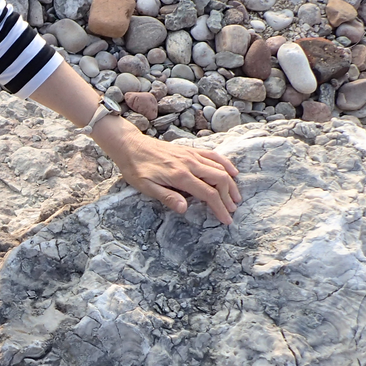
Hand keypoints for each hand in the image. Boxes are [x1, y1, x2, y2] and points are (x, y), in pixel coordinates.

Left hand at [100, 121, 241, 225]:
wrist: (130, 145)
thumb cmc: (135, 168)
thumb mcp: (145, 187)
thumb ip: (167, 197)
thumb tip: (184, 209)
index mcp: (180, 176)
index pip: (208, 194)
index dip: (219, 208)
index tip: (226, 220)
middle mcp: (189, 164)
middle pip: (219, 180)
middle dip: (228, 197)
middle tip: (232, 210)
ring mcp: (191, 155)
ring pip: (219, 168)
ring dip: (230, 183)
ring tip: (235, 197)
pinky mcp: (190, 150)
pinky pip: (213, 156)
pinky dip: (226, 164)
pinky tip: (232, 172)